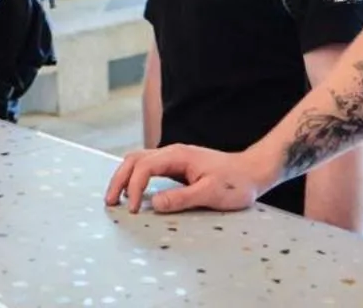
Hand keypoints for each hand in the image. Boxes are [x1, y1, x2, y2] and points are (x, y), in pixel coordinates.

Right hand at [104, 144, 268, 213]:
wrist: (253, 171)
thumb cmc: (236, 182)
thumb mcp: (210, 192)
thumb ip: (181, 198)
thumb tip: (153, 203)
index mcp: (177, 155)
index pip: (144, 167)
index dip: (134, 187)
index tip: (133, 209)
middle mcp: (171, 153)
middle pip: (133, 159)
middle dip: (119, 179)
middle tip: (109, 202)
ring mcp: (173, 158)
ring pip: (138, 161)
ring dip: (124, 178)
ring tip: (115, 198)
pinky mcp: (176, 166)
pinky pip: (147, 167)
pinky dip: (134, 178)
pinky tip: (133, 192)